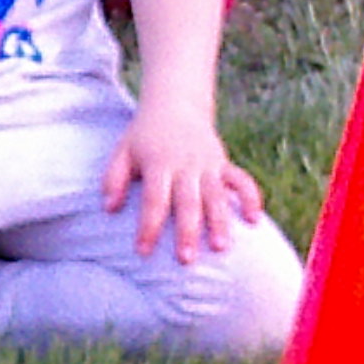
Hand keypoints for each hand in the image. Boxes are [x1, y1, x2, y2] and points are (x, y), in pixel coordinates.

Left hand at [101, 108, 262, 261]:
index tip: (143, 251)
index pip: (153, 199)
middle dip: (187, 231)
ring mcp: (207, 165)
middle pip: (187, 202)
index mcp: (158, 165)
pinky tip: (255, 221)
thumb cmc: (144, 136)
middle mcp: (185, 166)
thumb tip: (108, 209)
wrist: (176, 103)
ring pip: (216, 196)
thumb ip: (113, 179)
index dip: (148, 226)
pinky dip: (251, 198)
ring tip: (221, 247)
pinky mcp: (223, 164)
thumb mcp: (123, 151)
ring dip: (220, 222)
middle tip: (186, 260)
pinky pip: (241, 181)